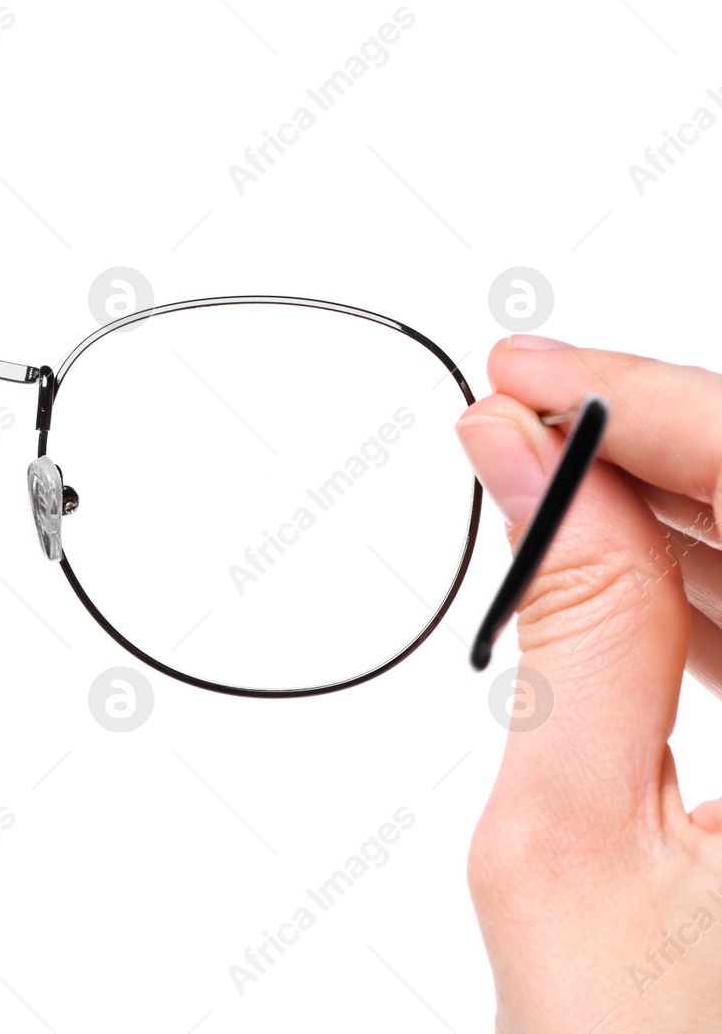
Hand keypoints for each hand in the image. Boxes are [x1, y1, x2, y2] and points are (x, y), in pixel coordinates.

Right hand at [458, 334, 721, 1030]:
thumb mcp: (574, 846)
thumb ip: (575, 630)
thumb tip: (527, 464)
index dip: (657, 408)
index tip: (530, 379)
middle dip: (662, 441)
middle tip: (522, 412)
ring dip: (677, 506)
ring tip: (543, 474)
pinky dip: (710, 584)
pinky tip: (616, 558)